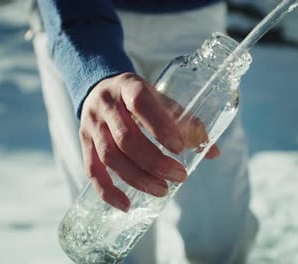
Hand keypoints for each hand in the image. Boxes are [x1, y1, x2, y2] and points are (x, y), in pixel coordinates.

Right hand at [79, 72, 218, 211]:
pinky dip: (108, 191)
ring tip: (162, 190)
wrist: (99, 89)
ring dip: (137, 178)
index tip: (180, 148)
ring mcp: (91, 126)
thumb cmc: (137, 97)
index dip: (160, 126)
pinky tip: (126, 205)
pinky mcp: (84, 144)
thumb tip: (213, 152)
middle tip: (180, 176)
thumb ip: (185, 122)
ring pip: (110, 157)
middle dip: (155, 162)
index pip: (141, 103)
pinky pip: (92, 171)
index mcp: (128, 86)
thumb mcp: (159, 98)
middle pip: (126, 138)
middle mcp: (105, 105)